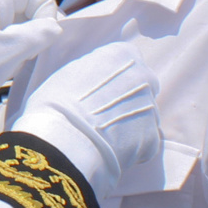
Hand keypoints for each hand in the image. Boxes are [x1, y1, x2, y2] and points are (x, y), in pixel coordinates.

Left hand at [0, 0, 60, 142]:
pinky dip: (13, 54)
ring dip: (26, 43)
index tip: (47, 33)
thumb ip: (37, 34)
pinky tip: (9, 71)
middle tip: (40, 49)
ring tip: (22, 62)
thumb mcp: (8, 50)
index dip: (44, 6)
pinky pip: (3, 43)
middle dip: (37, 26)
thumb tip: (55, 27)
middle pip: (22, 6)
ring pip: (14, 27)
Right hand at [11, 40, 160, 196]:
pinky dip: (131, 150)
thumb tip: (96, 78)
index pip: (127, 62)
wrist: (62, 142)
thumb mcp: (68, 74)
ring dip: (129, 125)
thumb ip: (92, 71)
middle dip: (126, 101)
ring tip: (103, 139)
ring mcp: (151, 108)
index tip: (99, 93)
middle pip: (141, 88)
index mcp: (122, 55)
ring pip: (143, 116)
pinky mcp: (151, 137)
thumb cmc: (55, 105)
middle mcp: (144, 76)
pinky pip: (144, 142)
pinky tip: (110, 153)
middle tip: (103, 117)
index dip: (113, 79)